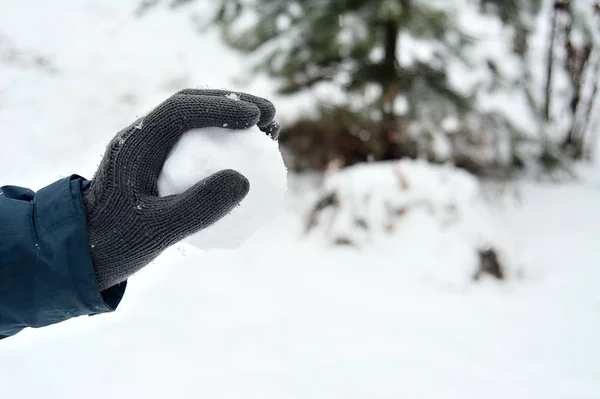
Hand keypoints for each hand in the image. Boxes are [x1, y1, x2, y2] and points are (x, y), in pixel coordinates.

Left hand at [83, 89, 278, 289]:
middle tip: (272, 116)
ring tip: (267, 134)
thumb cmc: (114, 244)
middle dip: (234, 105)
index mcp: (134, 145)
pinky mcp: (160, 167)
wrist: (81, 255)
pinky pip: (196, 148)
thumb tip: (243, 179)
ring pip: (195, 124)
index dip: (222, 107)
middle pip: (192, 107)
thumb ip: (198, 207)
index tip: (257, 118)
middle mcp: (142, 139)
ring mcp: (151, 152)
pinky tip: (245, 162)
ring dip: (231, 123)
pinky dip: (223, 146)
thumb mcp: (156, 230)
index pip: (181, 110)